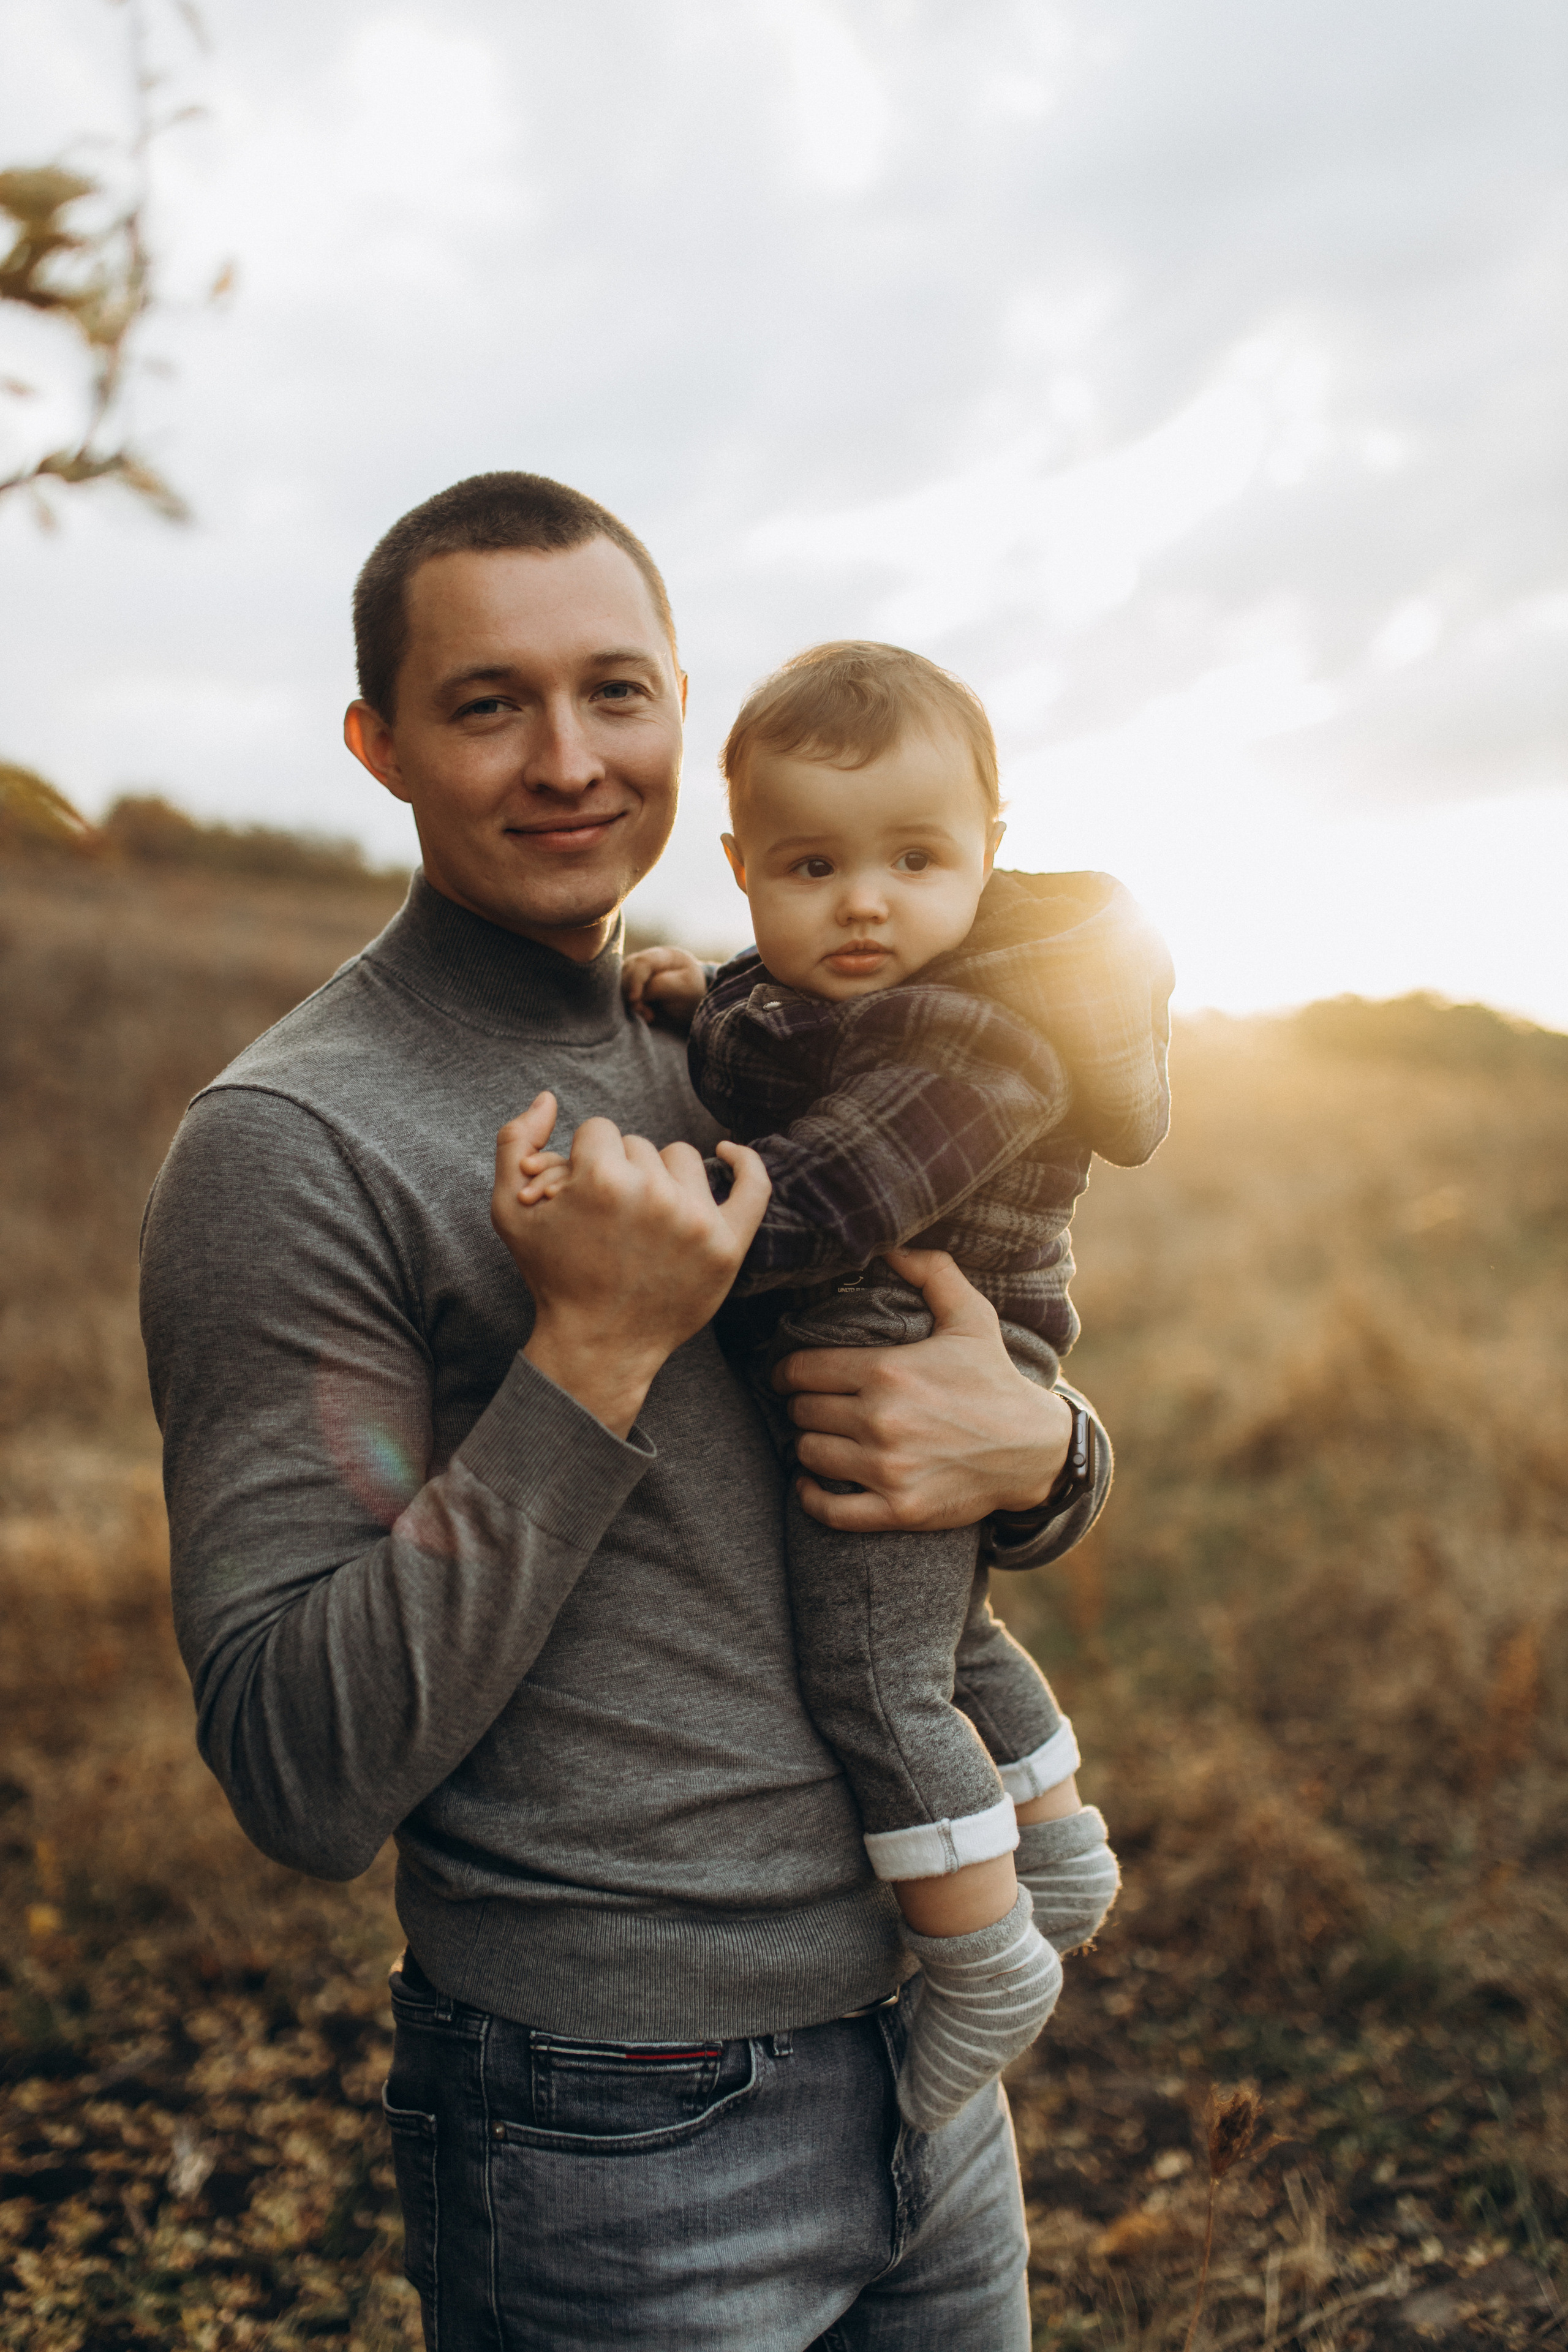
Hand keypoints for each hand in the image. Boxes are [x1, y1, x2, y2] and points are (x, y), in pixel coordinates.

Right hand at [493, 1093, 770, 1436]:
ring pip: (681, 1157)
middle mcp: (653, 1193)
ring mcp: (696, 1219)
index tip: (579, 1196)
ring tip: (641, 1218)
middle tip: (607, 1218)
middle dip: (618, 1172)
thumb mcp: (509, 1211)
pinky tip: (727, 1152)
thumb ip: (514, 1142)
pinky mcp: (727, 1244)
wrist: (598, 1344)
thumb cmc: (552, 1276)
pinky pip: (753, 1184)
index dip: (583, 1160)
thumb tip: (548, 1098)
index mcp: (602, 1179)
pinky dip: (744, 1162)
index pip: (599, 1130)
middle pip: (638, 1144)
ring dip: (660, 1176)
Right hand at [622, 945, 708, 1029]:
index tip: (633, 999)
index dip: (635, 980)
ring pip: (621, 984)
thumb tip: (639, 993)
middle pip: (627, 972)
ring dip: (630, 1003)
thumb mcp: (684, 988)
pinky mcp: (630, 985)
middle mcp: (646, 960)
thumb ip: (662, 985)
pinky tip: (642, 1015)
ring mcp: (636, 972)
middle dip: (632, 995)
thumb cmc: (691, 992)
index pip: (642, 962)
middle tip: (649, 1015)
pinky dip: (628, 1006)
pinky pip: (621, 994)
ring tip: (650, 1016)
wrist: (691, 1002)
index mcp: (664, 956)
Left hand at [774, 1247, 1071, 1531]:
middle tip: (812, 1405)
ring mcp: (887, 1468)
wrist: (1034, 1450)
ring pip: (810, 1454)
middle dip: (802, 1406)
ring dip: (809, 1445)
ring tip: (821, 1437)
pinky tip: (811, 1483)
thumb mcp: (971, 1317)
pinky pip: (829, 1509)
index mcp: (888, 1371)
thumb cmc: (995, 1379)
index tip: (787, 1375)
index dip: (787, 1371)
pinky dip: (812, 1497)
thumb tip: (891, 1246)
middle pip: (802, 1412)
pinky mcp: (897, 1508)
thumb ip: (931, 1273)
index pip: (803, 1369)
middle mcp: (881, 1420)